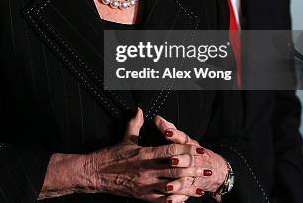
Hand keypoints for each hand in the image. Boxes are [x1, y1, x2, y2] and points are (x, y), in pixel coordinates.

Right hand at [82, 108, 211, 201]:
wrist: (95, 174)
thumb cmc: (110, 156)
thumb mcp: (124, 139)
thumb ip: (134, 124)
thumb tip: (140, 110)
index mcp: (144, 154)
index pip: (170, 151)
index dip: (186, 150)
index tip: (199, 150)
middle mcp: (146, 170)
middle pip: (175, 169)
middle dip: (193, 169)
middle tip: (207, 168)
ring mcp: (145, 185)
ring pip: (172, 186)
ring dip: (188, 186)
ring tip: (201, 186)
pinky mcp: (142, 196)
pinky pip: (163, 200)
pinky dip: (176, 199)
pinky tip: (186, 198)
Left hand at [154, 115, 228, 198]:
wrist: (218, 171)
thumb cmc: (197, 152)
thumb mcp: (186, 140)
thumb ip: (172, 131)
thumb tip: (158, 119)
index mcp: (191, 146)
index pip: (183, 138)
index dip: (175, 134)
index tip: (167, 131)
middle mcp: (194, 160)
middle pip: (188, 160)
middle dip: (180, 160)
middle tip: (172, 160)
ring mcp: (194, 176)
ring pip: (186, 179)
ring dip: (178, 182)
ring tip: (168, 186)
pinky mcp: (192, 188)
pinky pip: (185, 194)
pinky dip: (179, 197)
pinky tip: (170, 199)